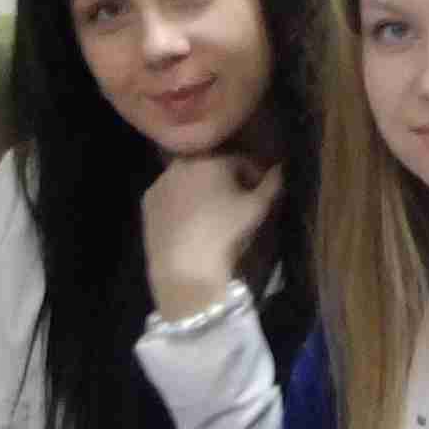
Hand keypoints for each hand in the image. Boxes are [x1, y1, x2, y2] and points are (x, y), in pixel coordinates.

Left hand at [140, 152, 282, 322]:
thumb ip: (273, 184)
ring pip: (189, 180)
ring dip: (203, 190)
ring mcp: (161, 182)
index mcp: (213, 159)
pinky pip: (171, 195)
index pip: (242, 161)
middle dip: (227, 181)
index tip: (263, 194)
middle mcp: (183, 163)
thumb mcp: (258, 210)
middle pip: (213, 167)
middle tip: (238, 205)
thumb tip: (281, 168)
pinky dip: (182, 203)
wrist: (185, 269)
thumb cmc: (226, 234)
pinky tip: (191, 224)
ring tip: (214, 215)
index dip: (256, 177)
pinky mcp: (147, 202)